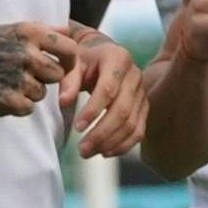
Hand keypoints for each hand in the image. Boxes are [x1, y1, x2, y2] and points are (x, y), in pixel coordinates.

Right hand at [0, 22, 76, 116]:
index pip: (70, 49)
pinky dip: (16, 106)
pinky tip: (0, 95)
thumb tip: (69, 30)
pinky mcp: (8, 100)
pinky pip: (28, 108)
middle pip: (58, 74)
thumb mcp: (9, 31)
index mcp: (28, 33)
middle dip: (44, 78)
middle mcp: (25, 53)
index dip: (69, 61)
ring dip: (28, 93)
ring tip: (6, 84)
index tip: (60, 66)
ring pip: (42, 93)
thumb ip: (41, 32)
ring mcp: (17, 77)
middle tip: (22, 76)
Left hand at [58, 29, 146, 156]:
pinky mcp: (144, 107)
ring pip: (132, 124)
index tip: (77, 127)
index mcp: (118, 59)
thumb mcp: (72, 62)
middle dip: (101, 133)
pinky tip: (105, 152)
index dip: (93, 110)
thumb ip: (68, 81)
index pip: (108, 89)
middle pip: (122, 111)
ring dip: (111, 143)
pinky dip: (123, 145)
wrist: (102, 55)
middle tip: (82, 149)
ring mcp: (142, 93)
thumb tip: (64, 102)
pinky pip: (139, 131)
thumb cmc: (83, 59)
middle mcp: (135, 76)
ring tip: (89, 152)